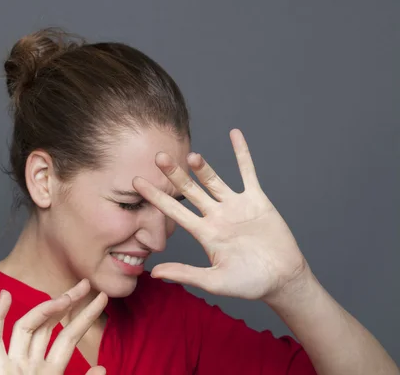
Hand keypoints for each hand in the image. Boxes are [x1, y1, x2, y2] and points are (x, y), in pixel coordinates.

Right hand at [0, 279, 107, 374]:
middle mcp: (30, 364)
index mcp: (50, 372)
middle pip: (50, 326)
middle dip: (68, 303)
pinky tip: (6, 297)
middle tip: (86, 284)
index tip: (101, 298)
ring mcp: (12, 366)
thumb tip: (103, 368)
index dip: (86, 316)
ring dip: (44, 308)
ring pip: (26, 328)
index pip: (70, 336)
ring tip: (63, 295)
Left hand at [133, 128, 309, 300]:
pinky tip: (234, 134)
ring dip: (203, 167)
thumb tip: (153, 273)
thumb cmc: (249, 284)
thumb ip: (186, 274)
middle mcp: (216, 216)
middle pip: (190, 191)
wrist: (282, 280)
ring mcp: (235, 206)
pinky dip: (242, 153)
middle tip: (158, 157)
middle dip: (175, 175)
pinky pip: (248, 172)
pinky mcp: (256, 200)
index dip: (156, 196)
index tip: (136, 182)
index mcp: (204, 233)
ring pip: (214, 181)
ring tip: (191, 155)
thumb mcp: (215, 281)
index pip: (174, 211)